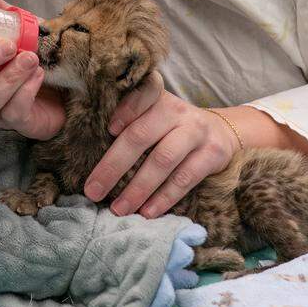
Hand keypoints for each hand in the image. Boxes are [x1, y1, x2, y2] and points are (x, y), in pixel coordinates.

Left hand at [84, 90, 242, 218]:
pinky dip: (163, 198)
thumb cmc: (172, 128)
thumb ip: (129, 123)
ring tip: (119, 209)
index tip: (108, 129)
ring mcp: (196, 131)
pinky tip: (147, 212)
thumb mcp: (154, 115)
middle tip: (93, 191)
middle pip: (140, 135)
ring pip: (162, 160)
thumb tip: (86, 151)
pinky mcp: (213, 154)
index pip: (141, 94)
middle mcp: (176, 110)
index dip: (125, 109)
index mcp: (156, 97)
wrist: (221, 132)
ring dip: (137, 188)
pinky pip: (185, 178)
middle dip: (113, 166)